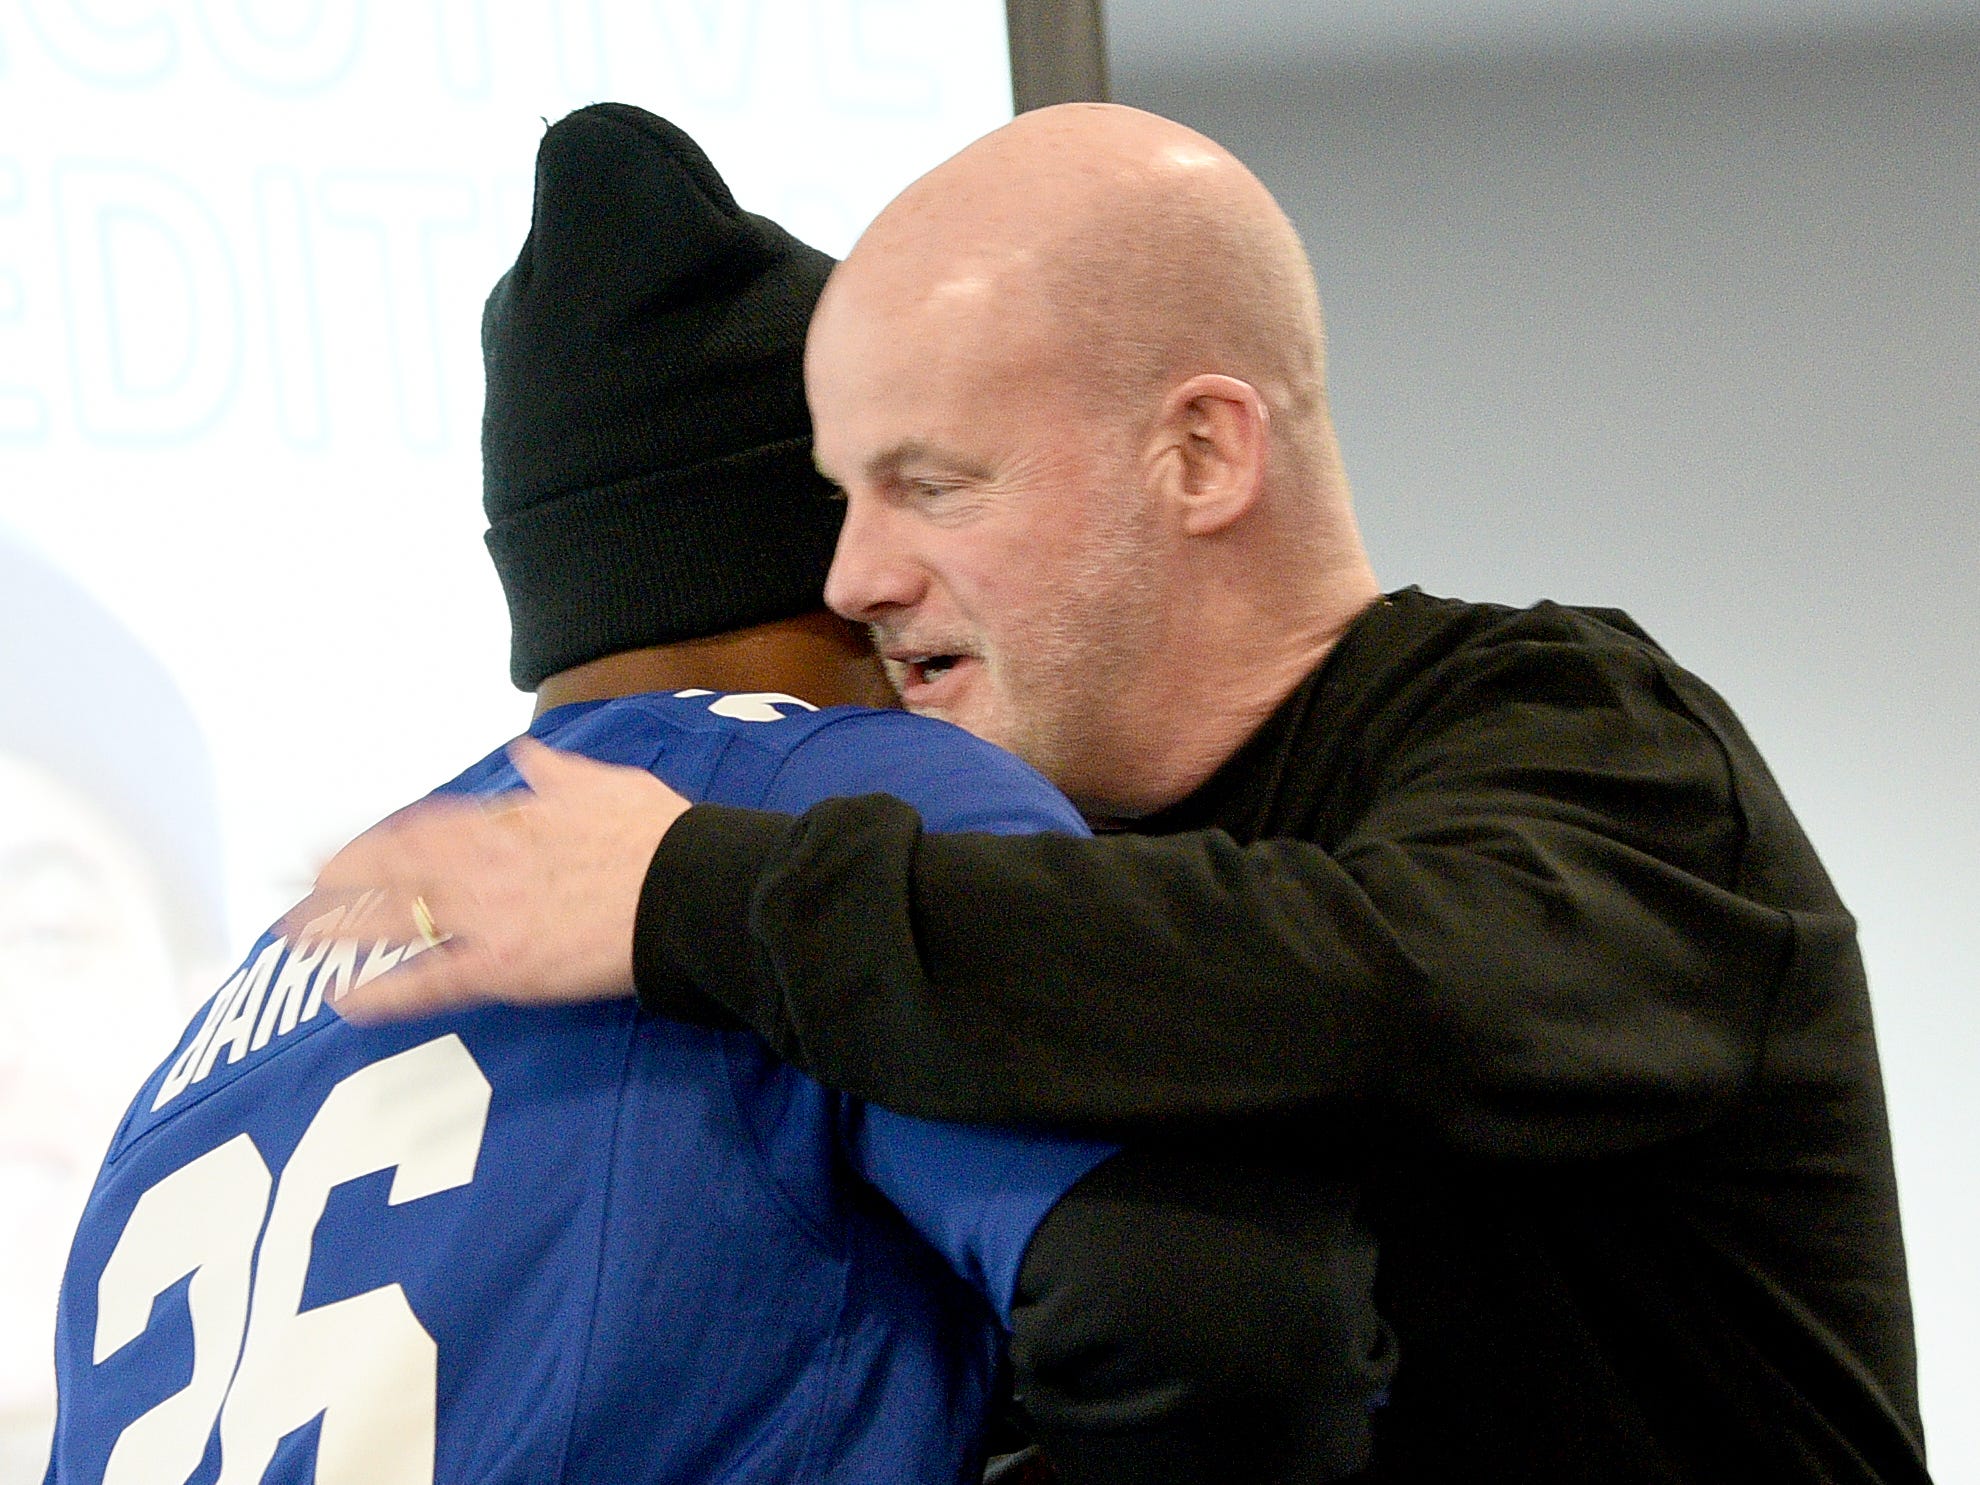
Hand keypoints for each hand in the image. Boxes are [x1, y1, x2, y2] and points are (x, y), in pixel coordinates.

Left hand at [284, 737, 689, 1022]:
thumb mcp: (607, 785)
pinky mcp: (506, 966)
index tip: (342, 850)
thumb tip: (527, 753)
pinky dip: (388, 991)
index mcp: (510, 821)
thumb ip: (558, 773)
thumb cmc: (658, 835)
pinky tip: (347, 1001)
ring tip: (295, 936)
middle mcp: (485, 864)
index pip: (426, 828)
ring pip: (398, 917)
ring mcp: (489, 916)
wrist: (687, 886)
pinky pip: (434, 980)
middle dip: (339, 878)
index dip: (378, 841)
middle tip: (294, 888)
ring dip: (341, 925)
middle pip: (394, 869)